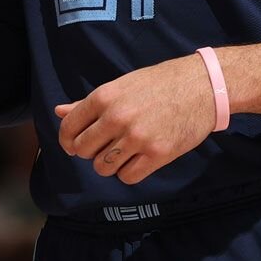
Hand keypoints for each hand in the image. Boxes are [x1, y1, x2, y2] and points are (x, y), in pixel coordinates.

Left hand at [54, 53, 215, 183]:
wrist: (202, 86)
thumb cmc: (158, 83)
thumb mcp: (120, 86)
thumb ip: (88, 103)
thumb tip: (58, 111)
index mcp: (104, 97)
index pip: (69, 128)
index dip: (67, 140)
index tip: (73, 145)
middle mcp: (117, 117)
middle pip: (83, 151)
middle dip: (90, 152)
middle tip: (104, 146)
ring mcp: (137, 137)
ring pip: (103, 168)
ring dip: (109, 164)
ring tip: (123, 152)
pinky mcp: (158, 154)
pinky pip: (128, 177)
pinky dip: (129, 172)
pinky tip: (137, 159)